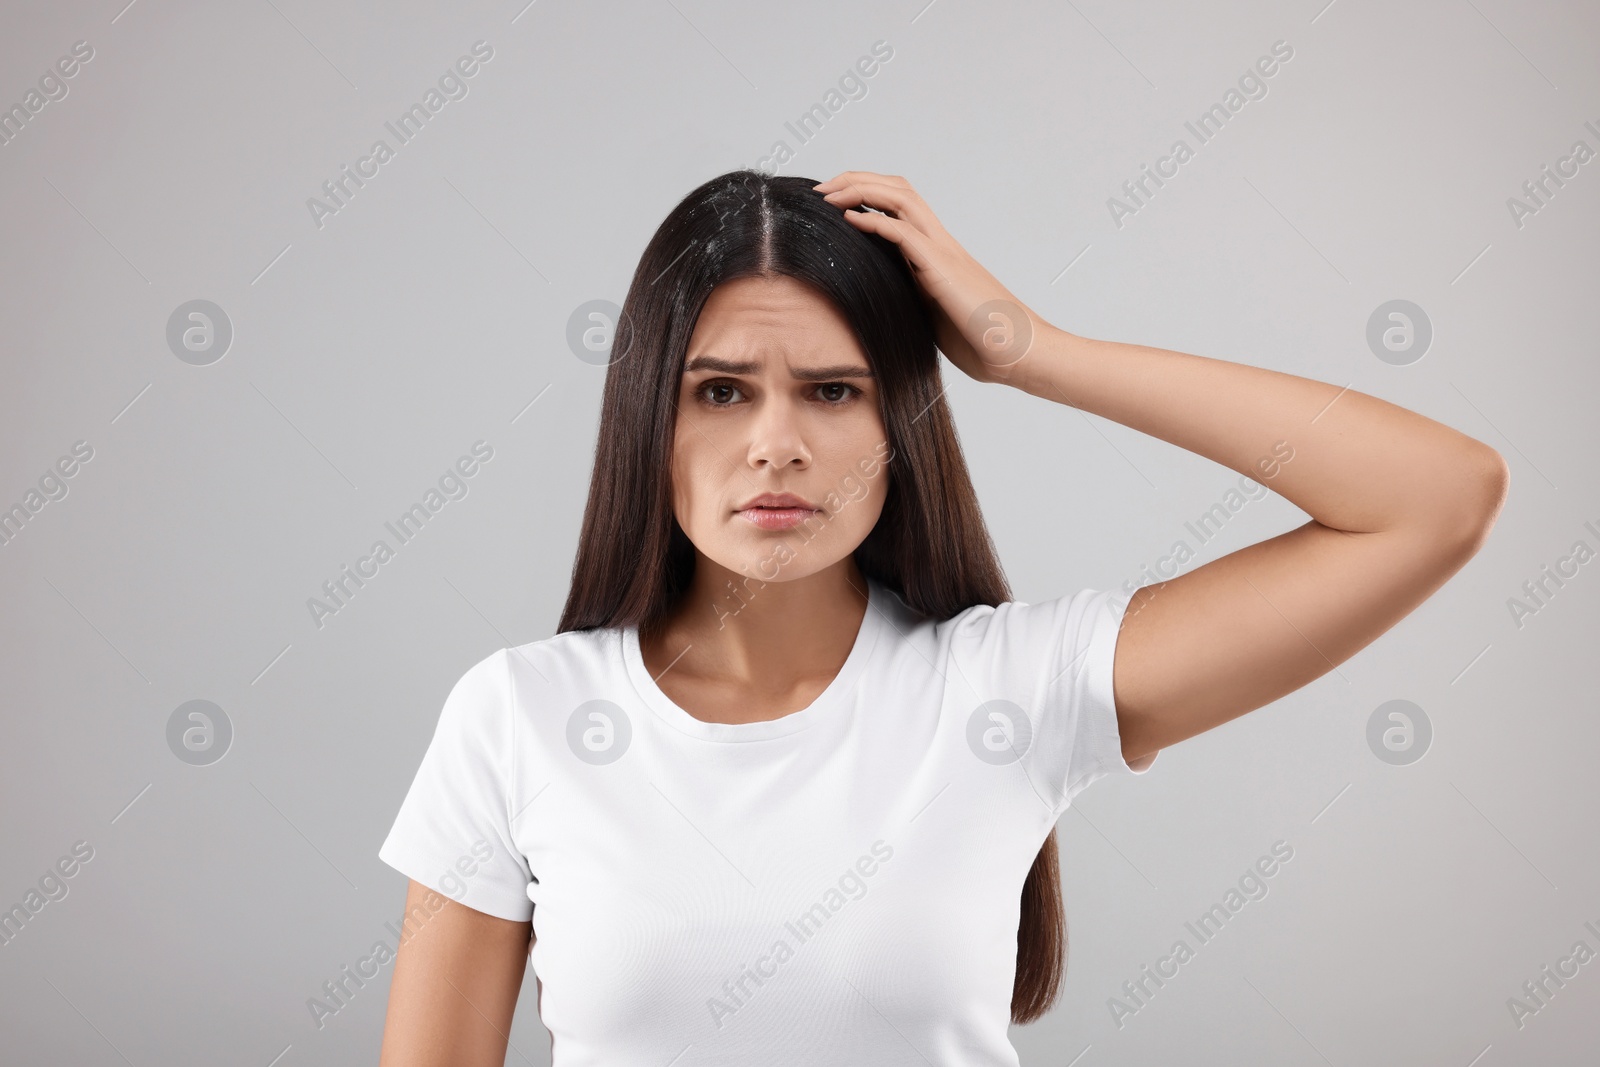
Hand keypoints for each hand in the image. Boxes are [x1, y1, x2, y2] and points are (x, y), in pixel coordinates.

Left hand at [812, 171, 1050, 385]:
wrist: (1017, 352)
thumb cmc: (981, 341)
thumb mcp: (932, 316)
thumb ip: (911, 300)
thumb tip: (882, 305)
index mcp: (935, 254)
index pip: (899, 207)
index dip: (865, 195)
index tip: (831, 202)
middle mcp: (939, 244)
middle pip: (898, 190)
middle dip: (857, 181)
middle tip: (822, 188)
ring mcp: (943, 252)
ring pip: (901, 199)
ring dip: (861, 190)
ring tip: (828, 195)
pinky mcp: (942, 269)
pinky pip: (904, 234)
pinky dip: (874, 222)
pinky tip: (848, 219)